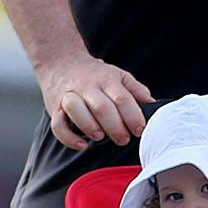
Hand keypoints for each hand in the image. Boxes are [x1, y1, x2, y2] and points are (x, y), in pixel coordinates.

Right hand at [37, 54, 153, 151]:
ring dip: (90, 127)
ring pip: (77, 111)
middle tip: (123, 139)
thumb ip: (136, 90)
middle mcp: (87, 86)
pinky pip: (57, 125)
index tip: (139, 129)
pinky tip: (82, 146)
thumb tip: (153, 105)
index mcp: (107, 79)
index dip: (132, 115)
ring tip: (100, 137)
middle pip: (102, 107)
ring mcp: (69, 96)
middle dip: (115, 126)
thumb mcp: (118, 75)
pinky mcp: (54, 108)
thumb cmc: (94, 74)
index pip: (122, 98)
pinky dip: (69, 138)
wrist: (61, 61)